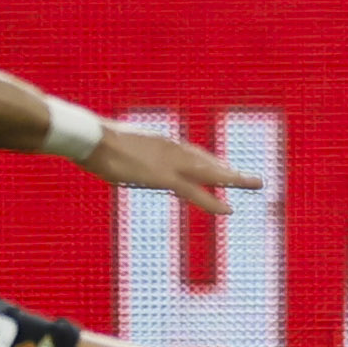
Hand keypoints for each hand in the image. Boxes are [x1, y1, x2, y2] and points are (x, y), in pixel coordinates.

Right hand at [78, 125, 262, 217]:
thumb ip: (117, 146)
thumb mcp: (110, 142)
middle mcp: (170, 149)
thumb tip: (103, 147)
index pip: (190, 151)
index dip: (209, 161)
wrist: (91, 138)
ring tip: (256, 184)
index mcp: (159, 141)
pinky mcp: (164, 178)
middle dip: (228, 169)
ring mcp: (169, 163)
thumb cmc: (92, 139)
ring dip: (235, 179)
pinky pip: (196, 192)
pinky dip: (213, 200)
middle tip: (250, 177)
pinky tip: (229, 209)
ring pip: (210, 172)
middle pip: (207, 160)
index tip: (221, 166)